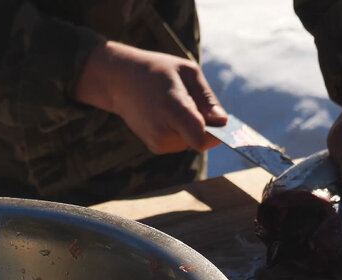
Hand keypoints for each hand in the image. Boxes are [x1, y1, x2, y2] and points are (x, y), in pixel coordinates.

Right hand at [74, 40, 226, 154]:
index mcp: (172, 108)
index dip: (216, 134)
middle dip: (204, 124)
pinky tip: (166, 113)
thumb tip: (223, 122)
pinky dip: (181, 131)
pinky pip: (181, 143)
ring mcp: (157, 141)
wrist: (119, 81)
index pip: (202, 139)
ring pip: (192, 142)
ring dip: (191, 127)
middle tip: (190, 100)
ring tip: (173, 104)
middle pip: (201, 139)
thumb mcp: (187, 72)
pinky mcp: (155, 147)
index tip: (220, 123)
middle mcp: (162, 130)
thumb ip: (207, 99)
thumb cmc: (156, 70)